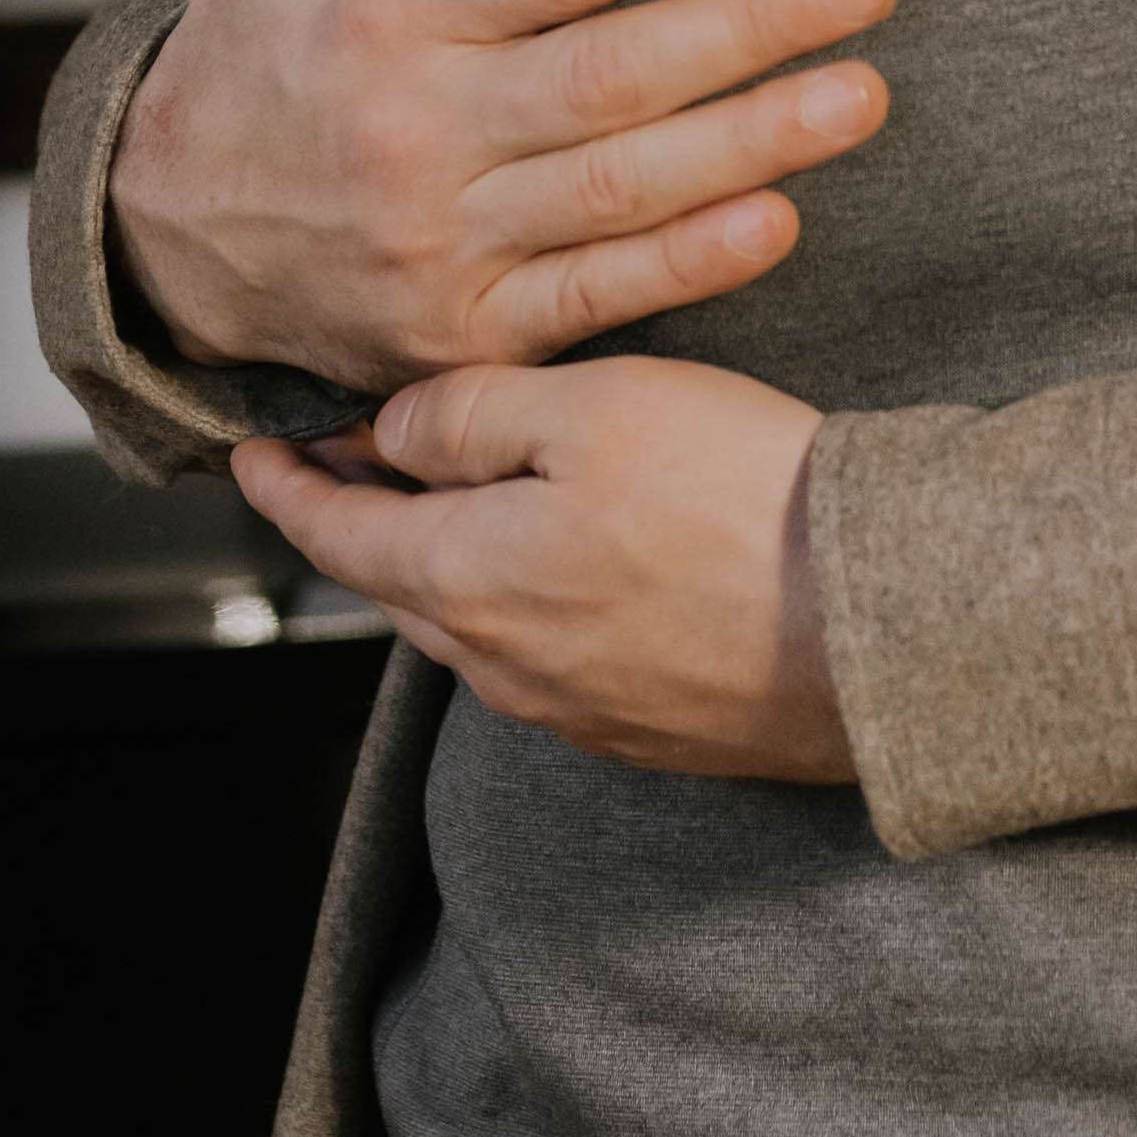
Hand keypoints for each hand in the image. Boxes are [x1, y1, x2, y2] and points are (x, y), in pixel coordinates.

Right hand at [112, 0, 893, 394]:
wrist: (159, 236)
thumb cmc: (260, 32)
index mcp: (388, 5)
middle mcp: (412, 127)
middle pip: (610, 75)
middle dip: (754, 27)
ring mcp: (437, 240)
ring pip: (620, 191)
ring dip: (754, 143)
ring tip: (863, 94)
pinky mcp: (460, 333)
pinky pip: (592, 298)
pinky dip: (688, 265)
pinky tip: (782, 218)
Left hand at [236, 360, 845, 777]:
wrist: (885, 625)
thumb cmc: (743, 501)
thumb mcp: (594, 410)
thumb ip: (473, 414)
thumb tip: (396, 432)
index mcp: (469, 581)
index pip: (339, 536)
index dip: (287, 489)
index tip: (250, 454)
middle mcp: (504, 665)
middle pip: (400, 585)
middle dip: (361, 519)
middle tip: (343, 458)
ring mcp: (577, 708)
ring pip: (471, 625)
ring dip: (445, 560)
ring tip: (451, 495)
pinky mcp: (647, 727)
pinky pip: (546, 657)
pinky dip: (521, 599)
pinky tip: (564, 557)